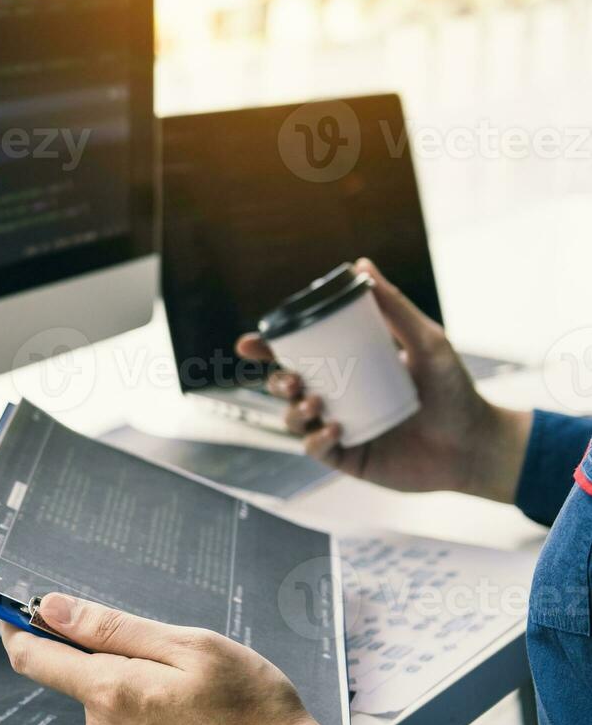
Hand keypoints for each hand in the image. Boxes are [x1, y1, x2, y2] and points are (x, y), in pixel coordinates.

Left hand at [0, 594, 376, 724]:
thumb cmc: (253, 712)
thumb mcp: (189, 647)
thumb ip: (112, 628)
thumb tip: (50, 608)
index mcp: (109, 693)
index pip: (34, 658)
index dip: (17, 627)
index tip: (11, 606)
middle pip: (82, 675)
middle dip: (111, 652)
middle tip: (172, 649)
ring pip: (111, 702)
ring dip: (139, 684)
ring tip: (199, 689)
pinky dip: (153, 713)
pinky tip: (199, 718)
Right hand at [236, 258, 529, 500]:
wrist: (474, 443)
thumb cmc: (454, 391)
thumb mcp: (426, 340)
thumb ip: (395, 306)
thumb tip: (363, 266)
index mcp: (347, 368)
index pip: (299, 355)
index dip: (268, 350)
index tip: (250, 343)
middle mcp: (338, 398)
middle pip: (287, 387)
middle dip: (276, 382)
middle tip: (290, 379)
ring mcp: (340, 429)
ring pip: (294, 419)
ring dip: (293, 411)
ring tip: (313, 404)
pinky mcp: (348, 458)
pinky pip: (316, 450)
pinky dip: (316, 440)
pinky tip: (333, 430)